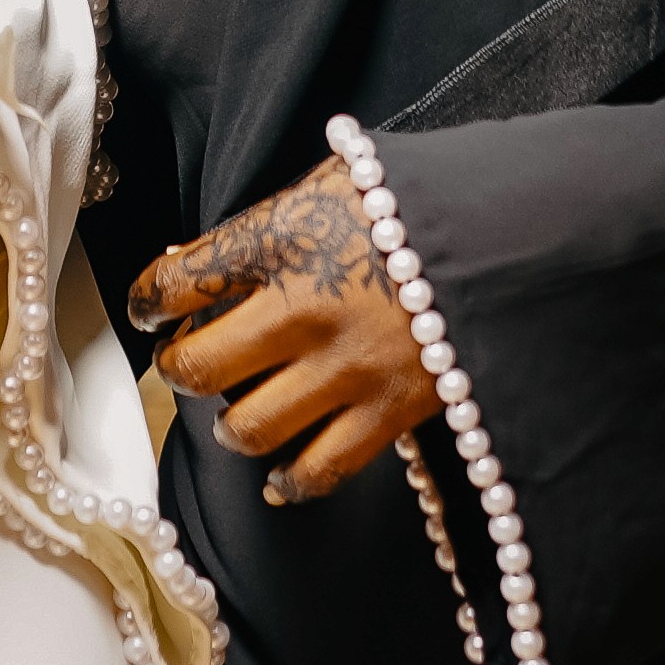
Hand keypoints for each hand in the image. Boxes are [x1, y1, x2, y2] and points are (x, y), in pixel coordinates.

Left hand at [126, 154, 432, 503]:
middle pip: (199, 366)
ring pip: (248, 427)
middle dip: (180, 368)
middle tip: (187, 363)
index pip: (176, 281)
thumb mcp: (328, 183)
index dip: (149, 300)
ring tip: (235, 413)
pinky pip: (320, 469)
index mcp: (281, 239)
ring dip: (229, 424)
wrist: (515, 230)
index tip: (152, 311)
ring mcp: (347, 366)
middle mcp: (303, 308)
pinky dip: (290, 481)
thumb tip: (189, 267)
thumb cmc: (414, 200)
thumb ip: (262, 228)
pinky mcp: (391, 411)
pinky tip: (277, 477)